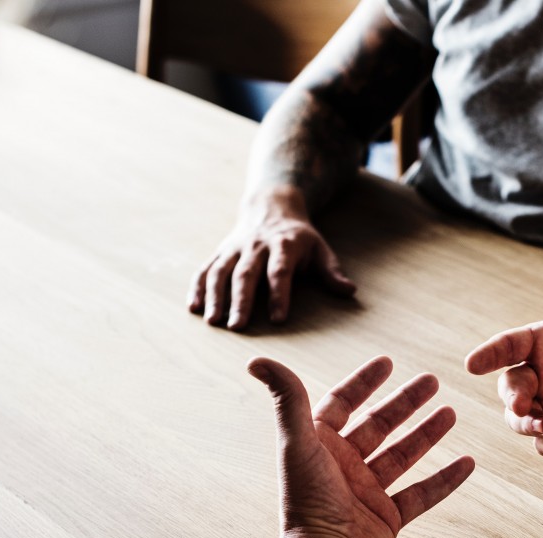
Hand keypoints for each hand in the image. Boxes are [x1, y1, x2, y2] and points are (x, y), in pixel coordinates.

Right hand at [190, 189, 356, 329]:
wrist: (271, 206)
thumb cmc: (299, 238)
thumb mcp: (320, 248)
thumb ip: (332, 271)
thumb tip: (349, 291)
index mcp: (283, 245)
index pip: (280, 271)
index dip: (280, 295)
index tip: (278, 319)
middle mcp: (256, 246)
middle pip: (246, 274)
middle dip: (241, 300)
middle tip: (237, 326)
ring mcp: (234, 249)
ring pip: (220, 271)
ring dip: (214, 296)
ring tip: (212, 322)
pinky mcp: (220, 252)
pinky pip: (205, 269)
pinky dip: (198, 287)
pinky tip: (193, 307)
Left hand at [248, 355, 473, 537]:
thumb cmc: (307, 503)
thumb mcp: (297, 443)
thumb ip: (286, 398)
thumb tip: (257, 360)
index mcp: (318, 447)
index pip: (341, 404)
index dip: (363, 383)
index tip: (387, 362)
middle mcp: (341, 468)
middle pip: (377, 426)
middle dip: (404, 403)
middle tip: (432, 381)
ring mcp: (365, 494)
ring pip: (401, 456)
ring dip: (426, 434)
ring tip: (450, 413)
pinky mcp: (386, 520)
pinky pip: (420, 495)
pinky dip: (444, 480)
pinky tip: (467, 463)